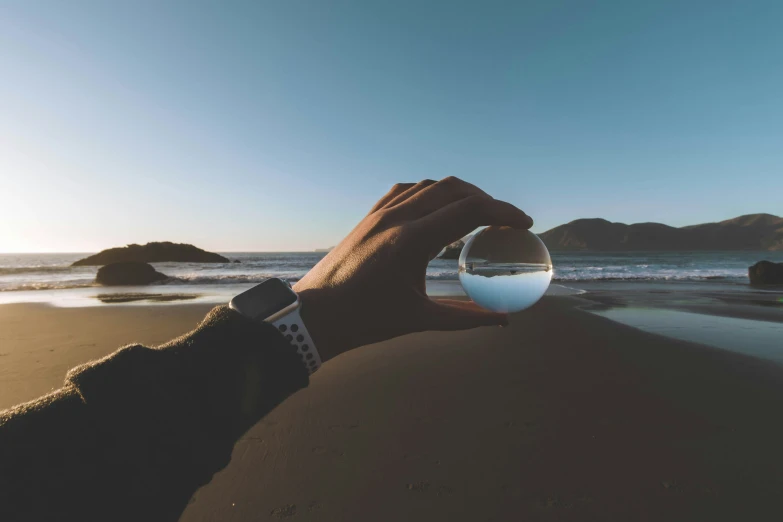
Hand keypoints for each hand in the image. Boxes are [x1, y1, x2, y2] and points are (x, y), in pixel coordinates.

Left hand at [293, 177, 533, 361]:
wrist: (315, 315)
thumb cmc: (366, 321)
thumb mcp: (420, 319)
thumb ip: (466, 318)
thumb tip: (503, 320)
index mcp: (412, 242)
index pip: (469, 211)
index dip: (503, 212)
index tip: (523, 223)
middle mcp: (396, 219)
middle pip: (453, 189)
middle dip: (486, 199)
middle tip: (504, 219)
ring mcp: (379, 214)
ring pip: (429, 186)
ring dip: (458, 193)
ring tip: (476, 213)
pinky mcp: (368, 217)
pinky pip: (405, 191)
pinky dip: (430, 193)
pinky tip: (438, 208)